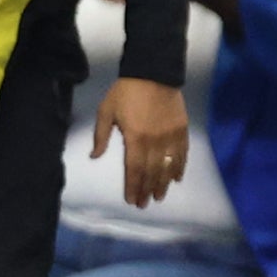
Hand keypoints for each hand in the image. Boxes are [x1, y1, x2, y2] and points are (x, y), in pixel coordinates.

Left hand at [92, 79, 189, 207]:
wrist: (154, 72)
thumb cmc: (126, 92)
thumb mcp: (106, 111)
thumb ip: (101, 136)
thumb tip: (94, 156)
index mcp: (135, 138)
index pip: (134, 170)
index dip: (133, 187)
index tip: (132, 200)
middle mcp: (155, 141)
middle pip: (152, 172)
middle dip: (148, 190)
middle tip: (145, 204)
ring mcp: (171, 136)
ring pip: (168, 166)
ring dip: (164, 183)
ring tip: (160, 196)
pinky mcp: (182, 129)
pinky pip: (182, 153)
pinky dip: (180, 167)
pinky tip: (177, 178)